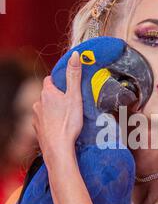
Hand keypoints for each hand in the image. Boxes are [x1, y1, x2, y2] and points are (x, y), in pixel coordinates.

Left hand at [32, 51, 82, 165]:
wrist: (58, 148)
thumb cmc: (67, 123)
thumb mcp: (75, 97)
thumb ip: (74, 75)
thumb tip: (74, 55)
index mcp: (47, 93)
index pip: (50, 80)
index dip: (59, 81)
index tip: (68, 86)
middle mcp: (38, 104)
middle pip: (48, 95)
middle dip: (58, 97)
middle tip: (71, 103)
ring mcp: (36, 117)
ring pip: (45, 108)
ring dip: (53, 110)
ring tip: (67, 117)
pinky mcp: (38, 130)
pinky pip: (45, 121)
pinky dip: (51, 122)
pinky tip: (61, 127)